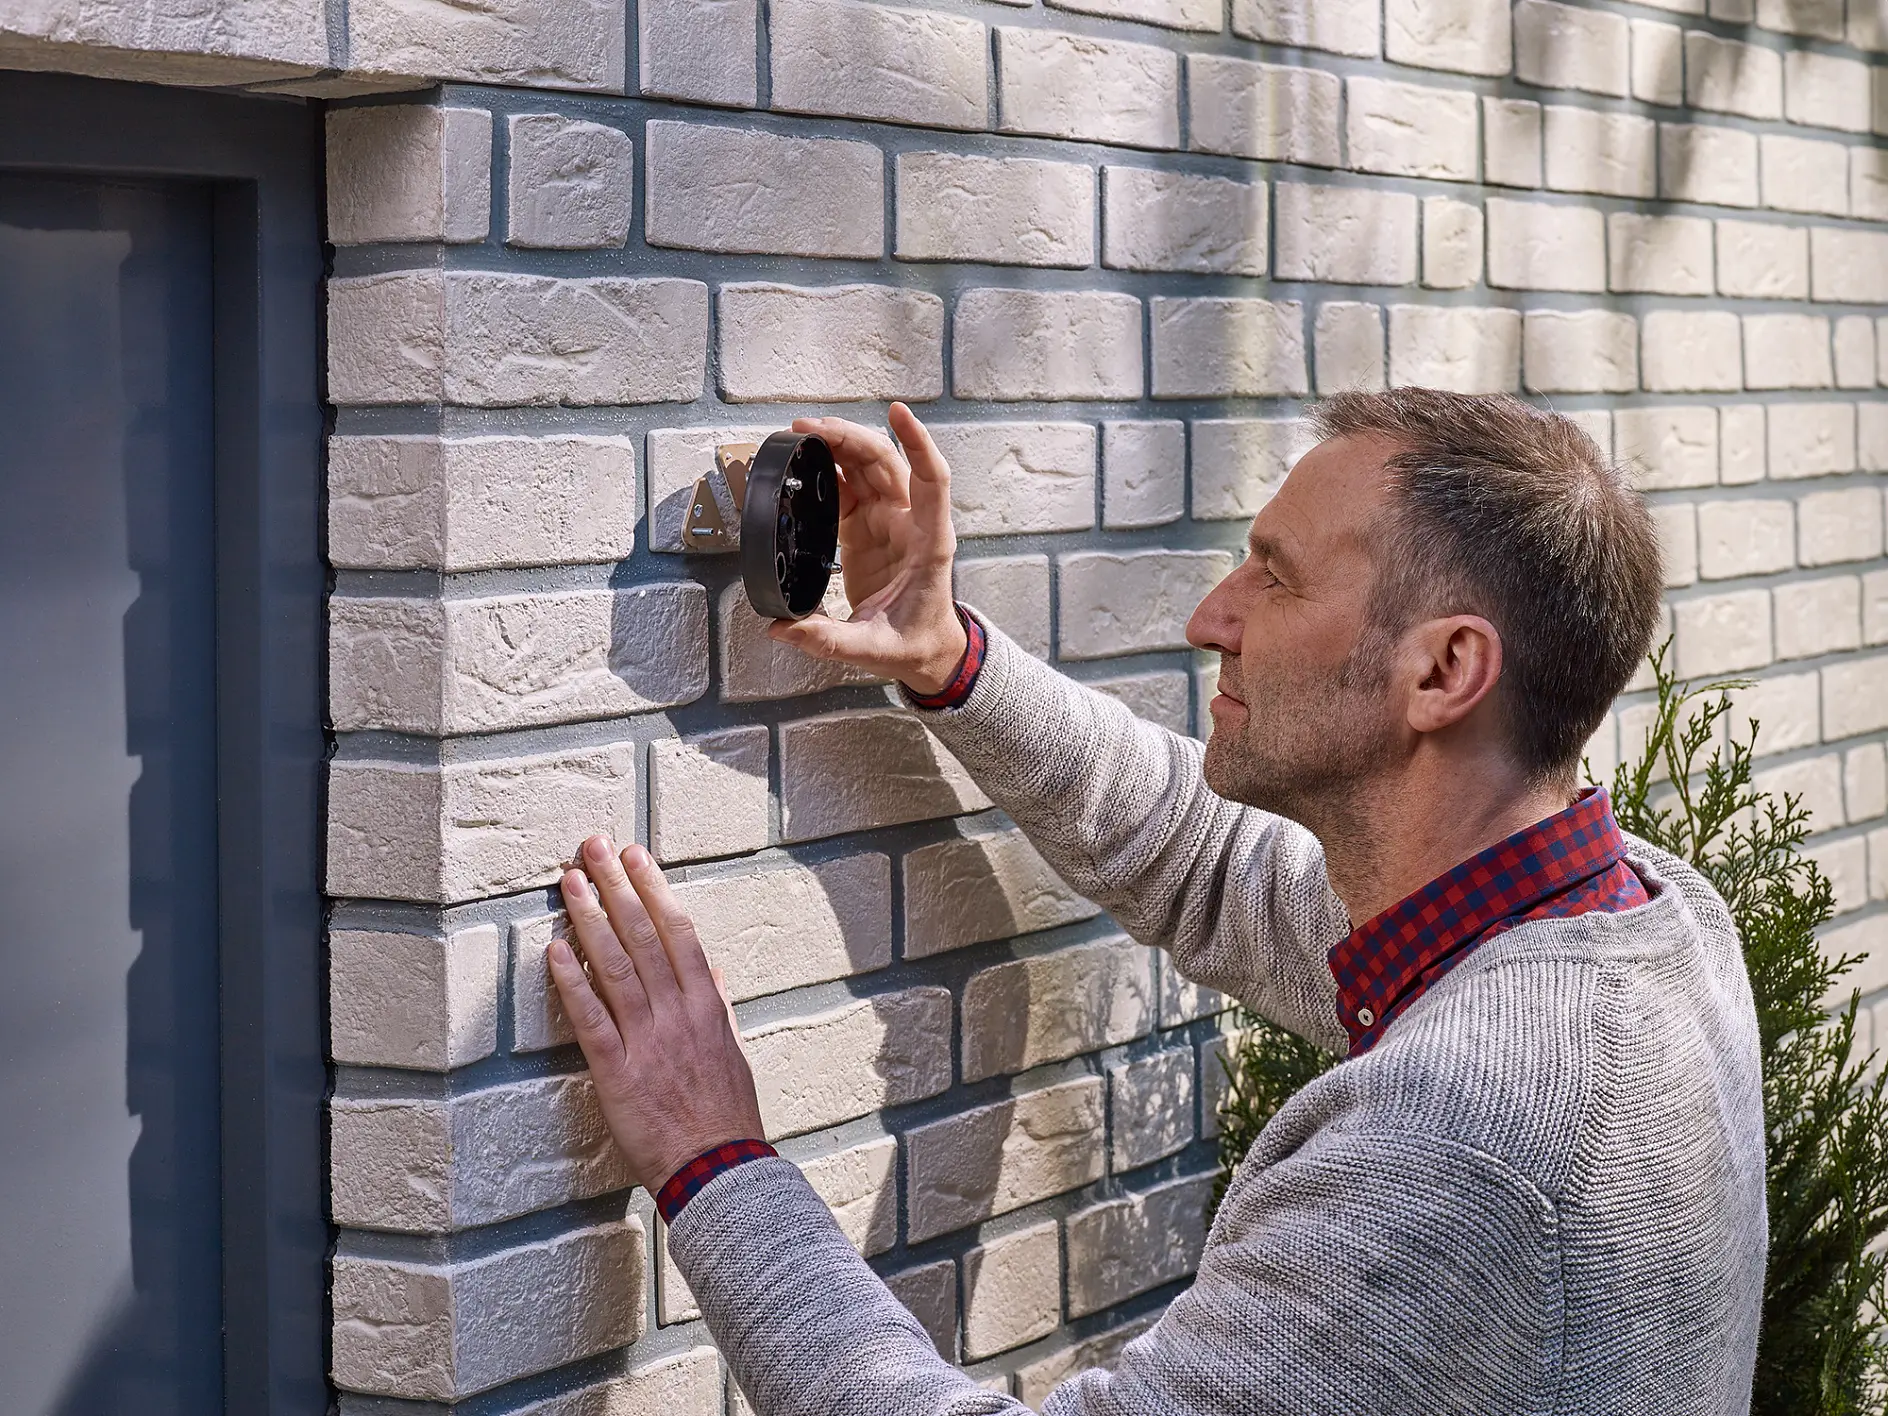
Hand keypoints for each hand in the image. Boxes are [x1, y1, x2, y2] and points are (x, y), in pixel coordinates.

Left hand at [546, 834, 765, 1194]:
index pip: (678, 932)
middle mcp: (677, 1014)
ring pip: (615, 968)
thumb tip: (707, 967)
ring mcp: (647, 1041)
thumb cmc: (725, 1115)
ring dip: (590, 920)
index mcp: (705, 1005)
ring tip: (571, 882)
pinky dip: (572, 983)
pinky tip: (554, 951)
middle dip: (616, 887)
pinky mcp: (618, 1073)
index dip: (654, 890)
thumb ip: (716, 1004)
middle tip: (593, 847)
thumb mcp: (732, 1051)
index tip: (636, 857)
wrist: (719, 1169)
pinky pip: (592, 1020)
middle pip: (642, 937)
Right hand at [766, 402, 966, 696]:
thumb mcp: (873, 650)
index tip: (898, 413)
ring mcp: (889, 521)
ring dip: (839, 444)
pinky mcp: (868, 528)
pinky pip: (852, 487)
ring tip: (802, 433)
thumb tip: (782, 628)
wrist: (926, 651)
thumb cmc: (914, 644)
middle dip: (850, 437)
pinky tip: (808, 459)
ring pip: (869, 467)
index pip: (932, 480)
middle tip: (809, 427)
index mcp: (927, 542)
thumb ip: (828, 640)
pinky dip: (832, 469)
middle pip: (887, 462)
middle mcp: (910, 523)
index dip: (918, 443)